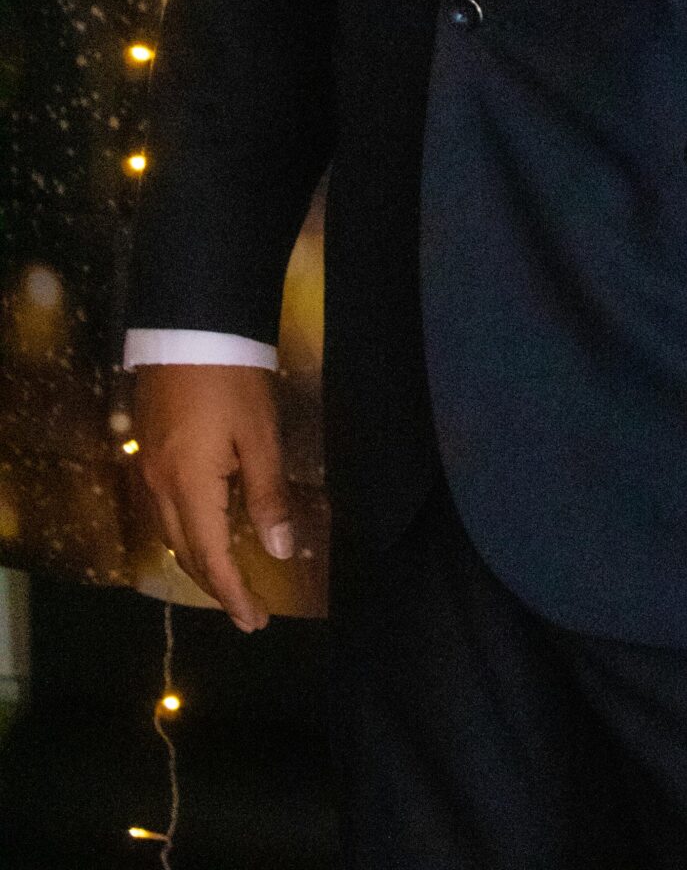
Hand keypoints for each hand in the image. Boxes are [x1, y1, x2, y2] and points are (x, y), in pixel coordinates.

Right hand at [132, 362, 293, 631]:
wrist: (191, 325)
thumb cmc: (234, 380)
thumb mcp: (260, 436)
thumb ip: (268, 495)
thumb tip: (278, 550)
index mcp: (189, 487)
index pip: (210, 558)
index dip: (233, 593)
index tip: (254, 621)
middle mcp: (160, 486)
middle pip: (185, 552)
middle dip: (215, 584)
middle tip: (246, 609)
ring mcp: (149, 467)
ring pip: (171, 532)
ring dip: (199, 560)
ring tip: (230, 578)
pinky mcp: (149, 449)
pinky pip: (165, 508)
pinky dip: (188, 531)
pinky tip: (207, 529)